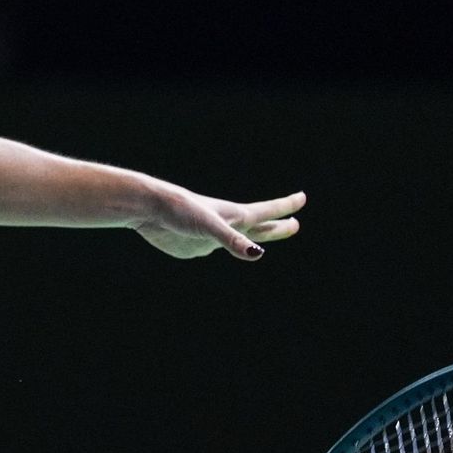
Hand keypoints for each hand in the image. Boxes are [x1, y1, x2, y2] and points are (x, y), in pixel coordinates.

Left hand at [135, 188, 305, 260]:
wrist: (150, 211)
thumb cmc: (181, 211)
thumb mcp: (210, 227)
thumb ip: (233, 241)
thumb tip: (257, 254)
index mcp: (235, 216)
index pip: (267, 211)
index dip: (285, 206)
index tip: (302, 197)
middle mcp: (227, 226)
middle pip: (259, 227)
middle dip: (278, 226)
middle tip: (295, 223)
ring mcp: (212, 237)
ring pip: (239, 239)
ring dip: (254, 238)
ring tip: (262, 240)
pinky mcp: (196, 247)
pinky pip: (215, 249)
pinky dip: (225, 249)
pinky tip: (217, 248)